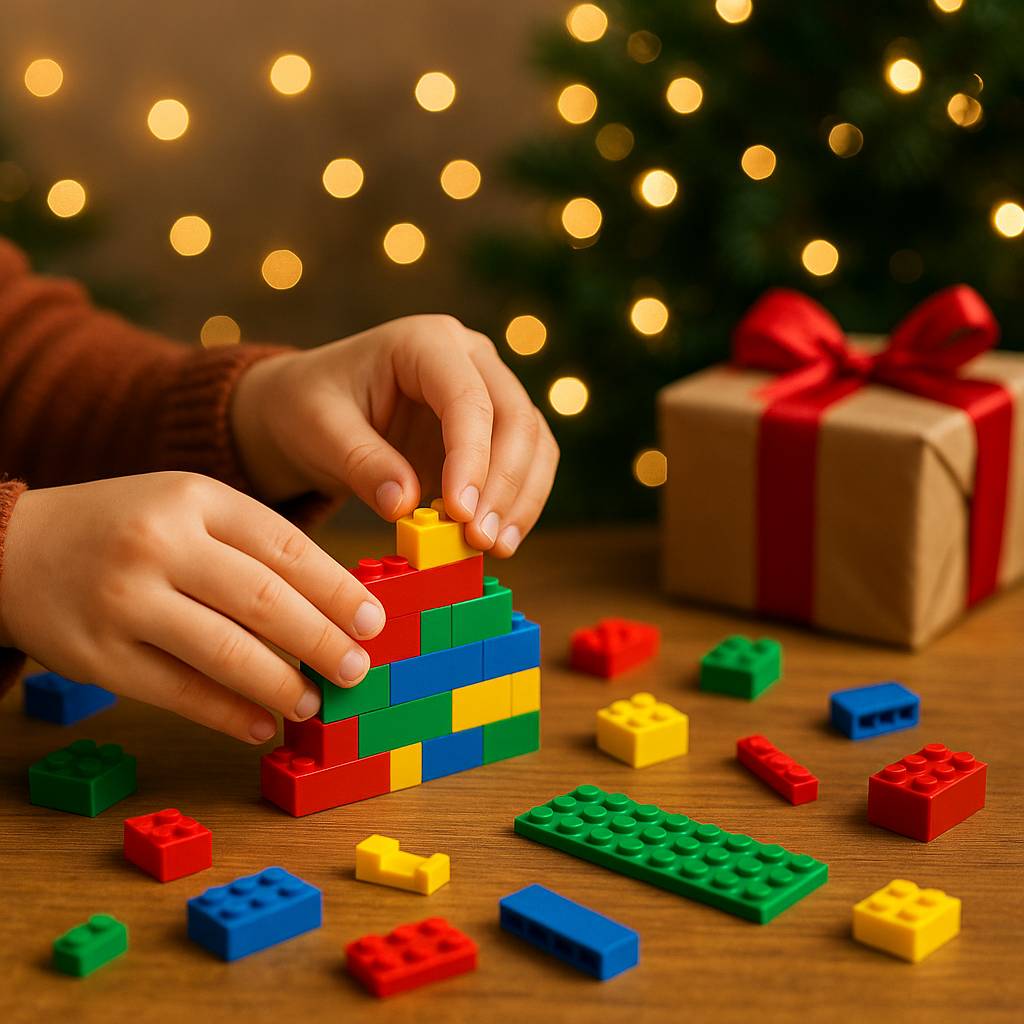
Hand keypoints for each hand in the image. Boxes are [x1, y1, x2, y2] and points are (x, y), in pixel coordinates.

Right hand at [0, 472, 385, 742]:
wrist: (12, 547)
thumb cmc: (123, 528)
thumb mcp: (186, 508)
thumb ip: (251, 545)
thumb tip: (330, 605)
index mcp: (194, 497)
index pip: (284, 545)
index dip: (336, 588)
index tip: (372, 621)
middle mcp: (160, 542)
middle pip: (262, 599)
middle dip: (321, 640)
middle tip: (357, 668)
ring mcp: (124, 599)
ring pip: (224, 651)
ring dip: (280, 684)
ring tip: (314, 702)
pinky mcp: (98, 654)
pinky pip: (179, 691)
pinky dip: (229, 713)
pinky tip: (262, 723)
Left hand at [231, 315, 558, 556]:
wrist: (307, 408)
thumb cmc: (308, 407)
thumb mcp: (319, 430)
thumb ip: (361, 463)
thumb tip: (405, 506)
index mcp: (425, 341)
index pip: (468, 397)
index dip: (472, 456)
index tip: (459, 513)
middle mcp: (469, 358)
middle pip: (516, 417)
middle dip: (505, 484)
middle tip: (480, 539)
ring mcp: (488, 392)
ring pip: (534, 442)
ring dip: (521, 499)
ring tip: (494, 548)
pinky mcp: (492, 432)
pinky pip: (527, 465)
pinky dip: (518, 504)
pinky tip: (498, 541)